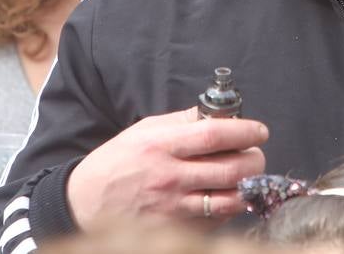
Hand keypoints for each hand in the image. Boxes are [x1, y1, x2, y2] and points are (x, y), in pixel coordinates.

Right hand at [66, 107, 267, 228]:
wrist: (84, 204)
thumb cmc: (116, 162)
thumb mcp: (144, 131)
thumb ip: (181, 121)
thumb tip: (216, 113)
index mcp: (161, 145)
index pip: (214, 136)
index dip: (245, 132)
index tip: (259, 131)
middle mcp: (169, 177)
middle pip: (230, 169)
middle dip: (254, 159)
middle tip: (256, 154)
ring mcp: (173, 208)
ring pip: (229, 198)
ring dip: (247, 186)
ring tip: (247, 176)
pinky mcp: (176, 229)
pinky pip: (215, 219)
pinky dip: (229, 207)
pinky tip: (226, 195)